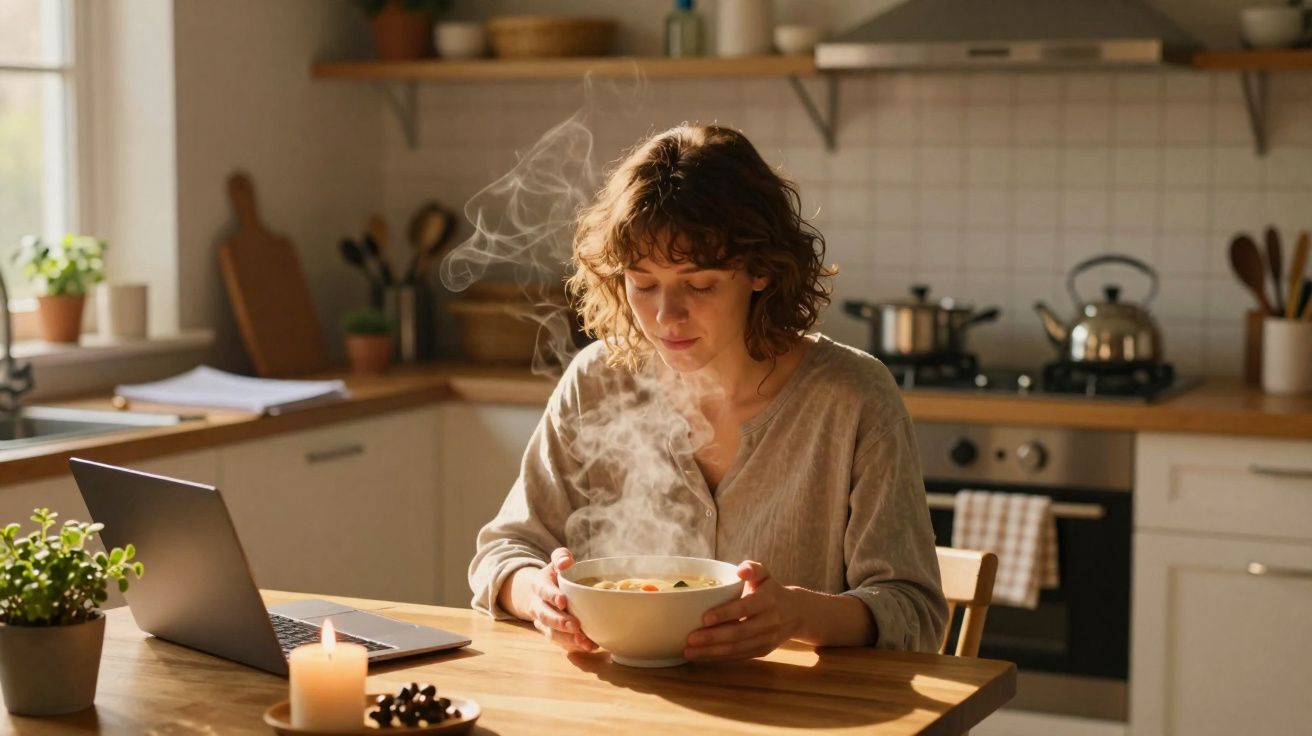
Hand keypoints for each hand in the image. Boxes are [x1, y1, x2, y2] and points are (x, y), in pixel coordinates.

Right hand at [526, 548, 597, 652]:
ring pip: (551, 633)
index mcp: (539, 585)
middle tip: (576, 626)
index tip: (563, 601)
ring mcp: (543, 623)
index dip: (551, 596)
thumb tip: (566, 562)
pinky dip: (574, 646)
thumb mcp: (557, 561)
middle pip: (545, 616)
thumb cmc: (557, 575)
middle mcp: (538, 606)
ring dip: (567, 639)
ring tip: (584, 641)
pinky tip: (589, 646)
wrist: (544, 593)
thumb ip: (561, 557)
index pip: (542, 590)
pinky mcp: (552, 634)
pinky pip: (560, 643)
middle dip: (560, 622)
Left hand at [684, 561, 801, 660]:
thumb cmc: (771, 591)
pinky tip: (702, 656)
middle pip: (739, 633)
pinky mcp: (762, 651)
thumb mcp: (765, 575)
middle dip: (713, 638)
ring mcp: (766, 639)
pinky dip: (719, 658)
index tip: (704, 618)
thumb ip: (753, 568)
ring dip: (712, 652)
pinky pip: (739, 657)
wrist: (797, 613)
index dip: (725, 614)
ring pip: (737, 649)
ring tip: (689, 652)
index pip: (745, 608)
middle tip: (690, 639)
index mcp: (767, 600)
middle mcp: (769, 622)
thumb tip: (740, 570)